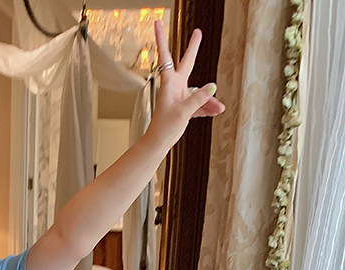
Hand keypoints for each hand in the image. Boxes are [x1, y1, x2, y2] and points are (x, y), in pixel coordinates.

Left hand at [149, 21, 225, 147]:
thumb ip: (199, 98)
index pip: (166, 56)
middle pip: (187, 63)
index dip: (161, 39)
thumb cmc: (165, 126)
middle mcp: (175, 86)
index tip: (157, 22)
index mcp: (170, 82)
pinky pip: (199, 103)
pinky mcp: (184, 106)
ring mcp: (180, 95)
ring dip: (208, 100)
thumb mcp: (184, 112)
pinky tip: (215, 111)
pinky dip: (207, 108)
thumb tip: (213, 86)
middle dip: (193, 48)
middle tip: (198, 31)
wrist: (159, 142)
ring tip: (218, 109)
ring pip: (199, 91)